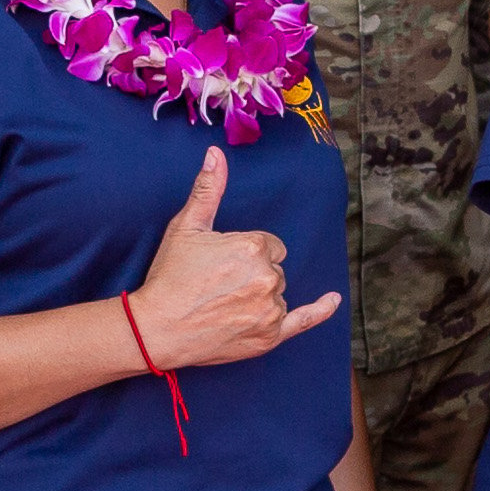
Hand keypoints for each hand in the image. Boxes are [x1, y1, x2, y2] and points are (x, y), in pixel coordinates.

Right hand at [127, 147, 338, 368]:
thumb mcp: (186, 227)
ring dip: (260, 297)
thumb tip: (216, 153)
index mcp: (254, 248)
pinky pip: (304, 320)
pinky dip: (320, 311)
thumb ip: (208, 189)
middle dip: (252, 275)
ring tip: (224, 306)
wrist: (156, 328)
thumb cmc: (170, 276)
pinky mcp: (269, 337)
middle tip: (217, 286)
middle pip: (275, 270)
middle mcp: (268, 278)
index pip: (269, 246)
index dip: (245, 254)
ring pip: (278, 294)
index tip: (221, 265)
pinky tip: (332, 300)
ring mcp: (271, 310)